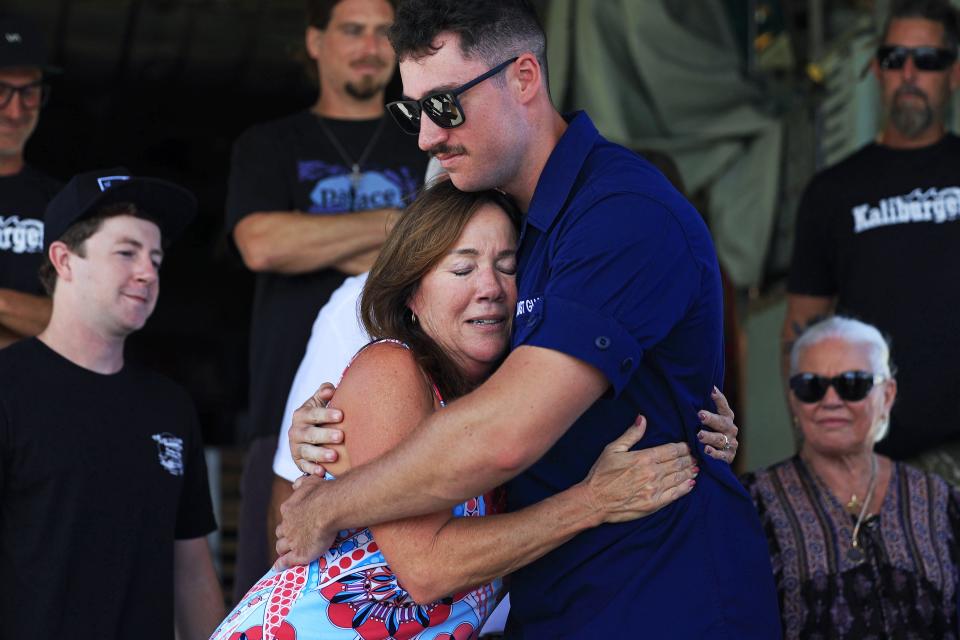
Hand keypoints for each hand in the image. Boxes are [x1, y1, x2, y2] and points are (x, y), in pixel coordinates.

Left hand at [274, 474, 337, 569]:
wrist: (329, 508)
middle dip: (284, 534)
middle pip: (281, 532)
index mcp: (289, 508)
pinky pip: (286, 561)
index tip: (295, 521)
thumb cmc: (323, 493)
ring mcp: (291, 540)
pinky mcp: (298, 553)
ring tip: (284, 553)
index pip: (286, 516)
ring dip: (282, 549)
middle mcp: (287, 524)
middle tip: (290, 537)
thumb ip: (302, 483)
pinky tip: (278, 567)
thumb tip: (296, 483)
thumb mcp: (310, 481)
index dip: (290, 519)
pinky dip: (281, 564)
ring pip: (281, 546)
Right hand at [290, 383, 344, 474]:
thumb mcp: (318, 402)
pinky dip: (312, 470)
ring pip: (307, 451)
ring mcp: (296, 447)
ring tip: (335, 456)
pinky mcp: (299, 462)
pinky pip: (304, 467)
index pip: (313, 413)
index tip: (341, 415)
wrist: (307, 435)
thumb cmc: (319, 416)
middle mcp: (296, 431)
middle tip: (341, 436)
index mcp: (301, 415)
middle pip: (310, 434)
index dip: (326, 414)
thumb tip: (330, 389)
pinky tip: (322, 472)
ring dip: (320, 454)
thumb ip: (324, 393)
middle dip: (325, 435)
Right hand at [580, 416, 696, 522]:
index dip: (683, 447)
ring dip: (690, 471)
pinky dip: (686, 487)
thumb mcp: (613, 449)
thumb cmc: (601, 474)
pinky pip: (676, 494)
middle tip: (696, 456)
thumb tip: (642, 418)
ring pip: (680, 477)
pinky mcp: (655, 504)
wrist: (594, 501)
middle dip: (689, 458)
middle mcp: (653, 473)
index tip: (688, 445)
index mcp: (644, 457)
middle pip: (679, 463)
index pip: (671, 449)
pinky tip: (690, 483)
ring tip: (696, 467)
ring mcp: (655, 489)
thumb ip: (631, 434)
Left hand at [697, 386, 737, 463]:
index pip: (723, 406)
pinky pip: (722, 455)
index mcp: (726, 417)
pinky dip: (714, 453)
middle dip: (711, 419)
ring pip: (720, 439)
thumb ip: (703, 410)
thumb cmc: (709, 432)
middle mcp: (730, 429)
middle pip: (722, 422)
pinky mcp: (729, 456)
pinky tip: (706, 450)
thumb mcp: (707, 420)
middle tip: (700, 415)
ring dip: (709, 437)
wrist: (720, 455)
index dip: (718, 398)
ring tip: (699, 435)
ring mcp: (730, 443)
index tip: (711, 390)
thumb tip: (690, 394)